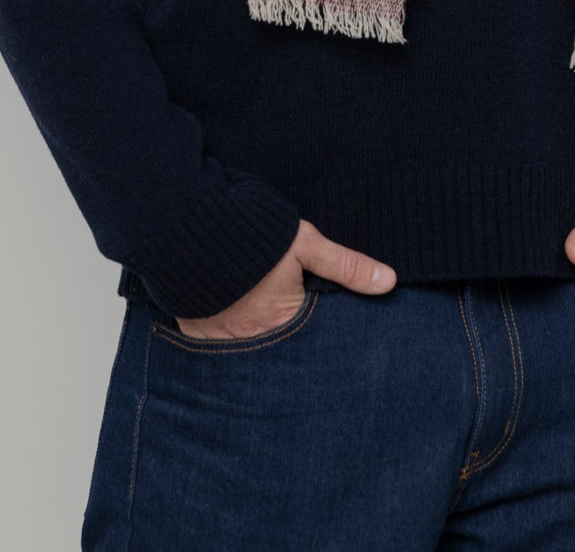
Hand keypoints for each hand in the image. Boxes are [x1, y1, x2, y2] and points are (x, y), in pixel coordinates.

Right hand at [173, 218, 396, 339]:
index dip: (313, 334)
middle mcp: (248, 341)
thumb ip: (346, 265)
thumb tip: (389, 282)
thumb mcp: (305, 244)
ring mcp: (216, 341)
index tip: (317, 332)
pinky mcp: (191, 332)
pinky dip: (222, 337)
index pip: (307, 340)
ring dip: (251, 341)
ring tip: (256, 327)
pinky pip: (212, 346)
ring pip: (244, 350)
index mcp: (280, 323)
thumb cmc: (252, 234)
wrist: (186, 223)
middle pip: (275, 349)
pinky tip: (228, 322)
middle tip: (282, 327)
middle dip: (283, 346)